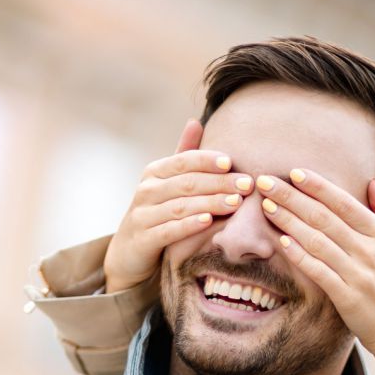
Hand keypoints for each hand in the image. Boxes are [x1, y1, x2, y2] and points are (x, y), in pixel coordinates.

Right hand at [103, 120, 253, 293]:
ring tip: (235, 202)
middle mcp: (146, 190)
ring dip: (210, 203)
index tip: (232, 162)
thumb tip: (195, 121)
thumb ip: (183, 156)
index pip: (184, 161)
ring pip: (180, 206)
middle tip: (246, 184)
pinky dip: (189, 225)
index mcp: (155, 172)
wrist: (129, 253)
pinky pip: (169, 230)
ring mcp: (143, 215)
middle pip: (187, 183)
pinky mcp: (143, 240)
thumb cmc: (157, 213)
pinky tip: (208, 221)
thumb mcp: (167, 183)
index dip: (208, 160)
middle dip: (218, 183)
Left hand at [259, 169, 374, 374]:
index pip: (345, 203)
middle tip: (266, 182)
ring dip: (289, 221)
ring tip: (267, 206)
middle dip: (293, 197)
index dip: (318, 186)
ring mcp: (360, 274)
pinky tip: (282, 242)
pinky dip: (300, 255)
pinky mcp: (348, 297)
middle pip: (325, 217)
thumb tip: (372, 182)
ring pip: (317, 240)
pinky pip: (318, 271)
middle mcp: (372, 251)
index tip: (294, 173)